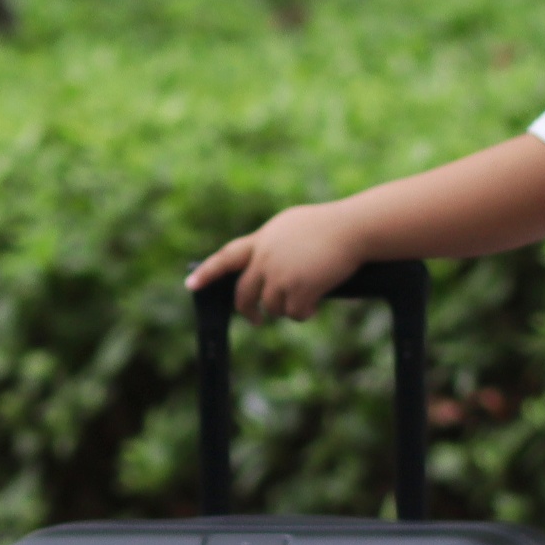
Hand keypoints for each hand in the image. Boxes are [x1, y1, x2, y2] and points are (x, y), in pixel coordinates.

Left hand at [187, 204, 367, 321]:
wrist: (354, 227)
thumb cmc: (331, 225)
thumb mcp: (291, 226)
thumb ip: (271, 245)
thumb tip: (263, 266)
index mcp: (262, 239)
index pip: (226, 257)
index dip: (207, 272)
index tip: (191, 285)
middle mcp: (265, 257)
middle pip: (244, 294)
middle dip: (248, 310)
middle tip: (255, 319)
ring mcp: (280, 274)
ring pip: (272, 307)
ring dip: (287, 308)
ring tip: (307, 297)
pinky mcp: (298, 288)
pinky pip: (295, 314)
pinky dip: (305, 313)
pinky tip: (316, 304)